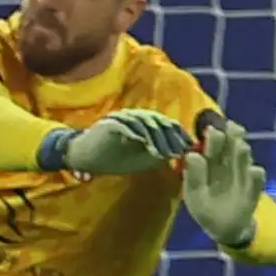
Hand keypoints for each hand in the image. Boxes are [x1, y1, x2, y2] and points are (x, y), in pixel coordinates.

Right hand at [54, 109, 193, 174]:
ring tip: (164, 154)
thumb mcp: (143, 159)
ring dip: (157, 138)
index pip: (167, 124)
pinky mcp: (110, 123)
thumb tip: (180, 155)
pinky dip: (138, 136)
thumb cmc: (115, 158)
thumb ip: (159, 154)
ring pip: (145, 123)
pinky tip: (147, 148)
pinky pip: (127, 127)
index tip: (189, 149)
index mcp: (145, 123)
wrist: (85, 158)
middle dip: (171, 137)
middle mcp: (135, 117)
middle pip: (159, 121)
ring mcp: (122, 118)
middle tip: (179, 152)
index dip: (180, 135)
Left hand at [182, 120, 265, 247]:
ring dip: (243, 153)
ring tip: (240, 147)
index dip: (213, 136)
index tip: (212, 129)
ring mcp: (242, 175)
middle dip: (232, 136)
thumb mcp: (194, 195)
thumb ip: (193, 177)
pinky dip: (256, 177)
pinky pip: (257, 181)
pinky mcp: (253, 190)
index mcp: (210, 163)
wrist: (224, 229)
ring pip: (244, 159)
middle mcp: (227, 164)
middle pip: (231, 146)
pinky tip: (254, 172)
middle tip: (230, 128)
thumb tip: (192, 155)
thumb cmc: (205, 207)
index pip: (212, 145)